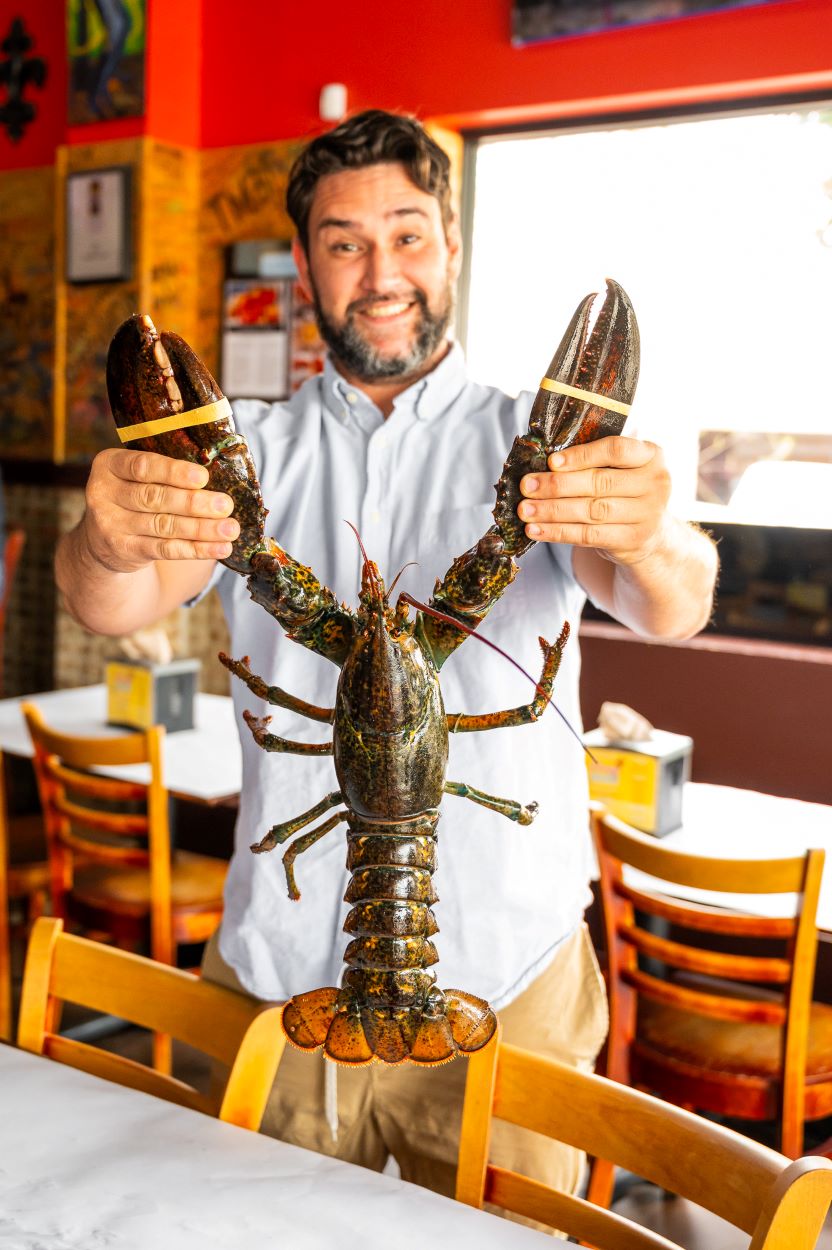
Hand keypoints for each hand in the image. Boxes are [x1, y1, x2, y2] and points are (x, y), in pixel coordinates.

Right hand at [81, 448, 238, 572]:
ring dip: (202, 528)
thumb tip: (221, 474)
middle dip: (194, 502)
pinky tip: (219, 548)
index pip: (142, 466)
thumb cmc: (134, 496)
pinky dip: (196, 549)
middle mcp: (103, 493)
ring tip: (230, 529)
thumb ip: (167, 472)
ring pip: (164, 526)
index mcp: (109, 464)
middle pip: (155, 497)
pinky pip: (165, 549)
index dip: (174, 472)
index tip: (203, 477)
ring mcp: (111, 524)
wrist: (102, 539)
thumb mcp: (137, 477)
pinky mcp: (124, 550)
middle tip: (226, 505)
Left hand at [518, 436, 671, 564]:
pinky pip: (588, 536)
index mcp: (651, 455)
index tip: (551, 462)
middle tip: (527, 486)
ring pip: (591, 511)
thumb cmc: (624, 491)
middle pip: (599, 482)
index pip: (616, 450)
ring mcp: (647, 514)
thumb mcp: (619, 469)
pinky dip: (558, 532)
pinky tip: (535, 529)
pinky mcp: (633, 540)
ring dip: (552, 510)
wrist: (650, 533)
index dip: (581, 456)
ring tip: (525, 510)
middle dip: (557, 485)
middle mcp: (655, 483)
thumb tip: (541, 465)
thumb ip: (591, 461)